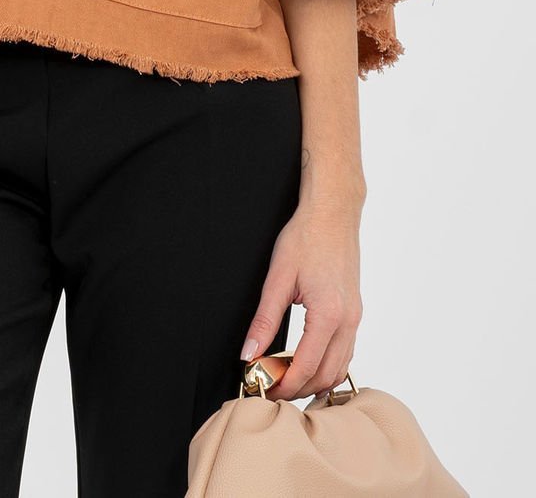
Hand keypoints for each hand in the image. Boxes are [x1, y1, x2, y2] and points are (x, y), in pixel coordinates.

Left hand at [239, 198, 362, 401]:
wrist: (333, 214)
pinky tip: (307, 364)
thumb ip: (264, 320)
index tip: (264, 389)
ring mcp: (355, 319)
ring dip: (314, 381)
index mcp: (329, 314)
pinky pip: (345, 353)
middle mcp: (348, 321)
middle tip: (271, 387)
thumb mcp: (278, 278)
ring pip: (339, 369)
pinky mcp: (355, 313)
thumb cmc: (306, 238)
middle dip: (298, 389)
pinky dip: (328, 367)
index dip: (284, 384)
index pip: (306, 367)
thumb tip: (249, 353)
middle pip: (326, 376)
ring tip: (285, 379)